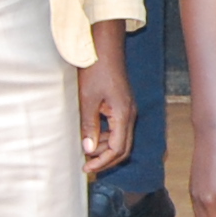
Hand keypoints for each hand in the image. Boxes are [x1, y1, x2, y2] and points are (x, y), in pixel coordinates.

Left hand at [80, 20, 137, 175]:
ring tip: (85, 150)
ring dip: (104, 148)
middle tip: (87, 166)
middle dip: (106, 159)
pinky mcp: (122, 105)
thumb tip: (88, 149)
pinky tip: (91, 136)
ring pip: (120, 139)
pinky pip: (118, 128)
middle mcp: (129, 114)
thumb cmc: (96, 70)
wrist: (104, 48)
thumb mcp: (87, 100)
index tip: (87, 167)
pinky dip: (105, 136)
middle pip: (123, 148)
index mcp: (123, 115)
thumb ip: (89, 126)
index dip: (102, 161)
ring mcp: (127, 110)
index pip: (117, 149)